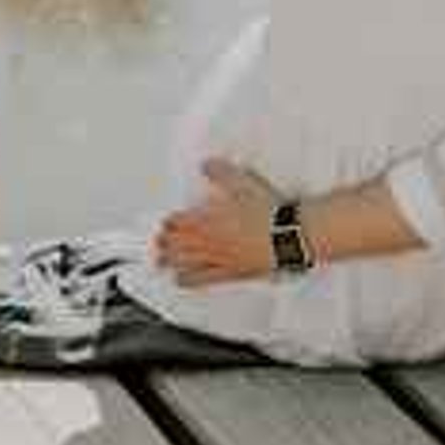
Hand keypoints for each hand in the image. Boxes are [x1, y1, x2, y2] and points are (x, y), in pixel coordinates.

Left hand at [154, 159, 280, 286]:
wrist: (287, 235)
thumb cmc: (267, 213)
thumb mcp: (244, 183)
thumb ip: (222, 173)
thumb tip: (207, 164)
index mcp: (209, 218)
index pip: (180, 221)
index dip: (170, 222)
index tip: (165, 222)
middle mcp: (209, 240)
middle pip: (178, 242)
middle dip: (165, 242)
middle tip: (158, 242)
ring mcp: (217, 258)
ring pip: (184, 261)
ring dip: (169, 261)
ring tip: (160, 261)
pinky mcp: (229, 272)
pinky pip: (202, 279)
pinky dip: (187, 280)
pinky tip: (179, 280)